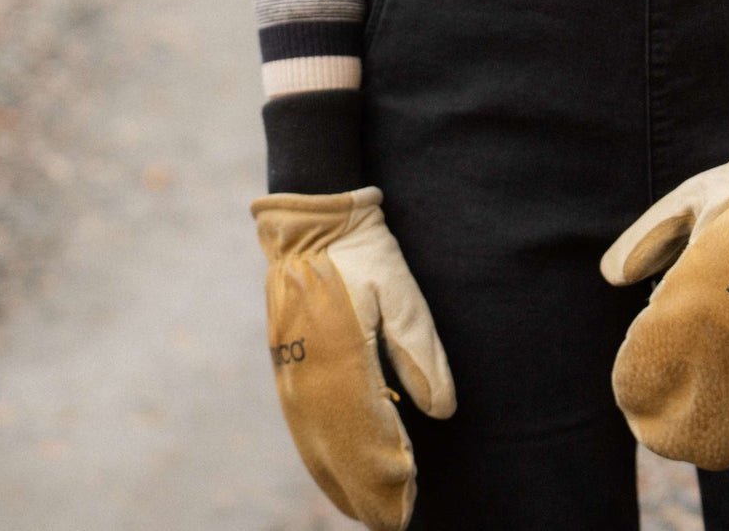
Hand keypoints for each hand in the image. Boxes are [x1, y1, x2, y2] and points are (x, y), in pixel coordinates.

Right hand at [251, 185, 454, 529]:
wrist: (307, 227)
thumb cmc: (364, 256)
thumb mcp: (402, 292)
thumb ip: (422, 352)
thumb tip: (443, 410)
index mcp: (340, 362)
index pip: (370, 437)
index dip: (392, 474)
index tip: (414, 499)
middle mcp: (309, 382)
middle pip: (341, 456)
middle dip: (371, 494)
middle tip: (398, 523)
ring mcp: (291, 382)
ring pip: (318, 451)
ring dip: (345, 487)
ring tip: (374, 515)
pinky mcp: (285, 376)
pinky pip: (304, 434)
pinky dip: (322, 464)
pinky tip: (338, 480)